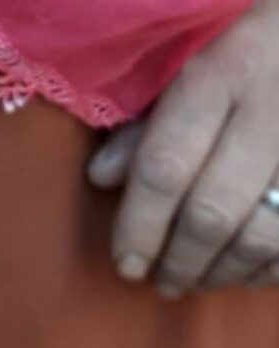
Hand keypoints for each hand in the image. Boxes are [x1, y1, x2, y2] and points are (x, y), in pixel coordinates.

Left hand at [89, 0, 278, 296]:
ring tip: (197, 279)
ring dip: (221, 273)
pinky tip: (244, 269)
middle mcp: (275, 106)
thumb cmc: (251, 49)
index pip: (166, 168)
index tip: (127, 264)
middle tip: (162, 281)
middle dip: (179, 263)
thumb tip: (102, 176)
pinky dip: (265, 269)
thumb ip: (148, 121)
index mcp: (227, 70)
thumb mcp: (197, 60)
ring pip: (259, 239)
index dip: (139, 229)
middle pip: (212, 215)